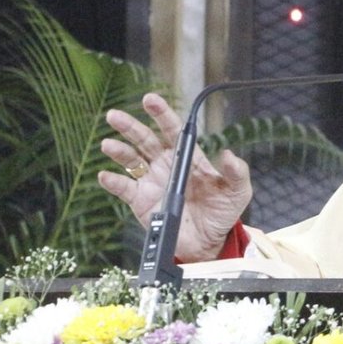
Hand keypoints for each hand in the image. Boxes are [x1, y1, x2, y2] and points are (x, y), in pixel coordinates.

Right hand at [99, 92, 252, 261]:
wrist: (209, 243)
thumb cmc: (222, 213)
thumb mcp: (237, 191)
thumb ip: (236, 172)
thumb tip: (229, 154)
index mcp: (188, 157)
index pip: (172, 130)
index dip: (161, 114)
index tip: (150, 100)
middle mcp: (166, 165)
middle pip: (145, 140)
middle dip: (130, 126)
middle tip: (115, 116)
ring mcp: (152, 182)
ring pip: (131, 160)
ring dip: (118, 150)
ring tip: (108, 144)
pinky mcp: (141, 201)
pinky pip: (124, 188)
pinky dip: (113, 182)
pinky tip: (105, 175)